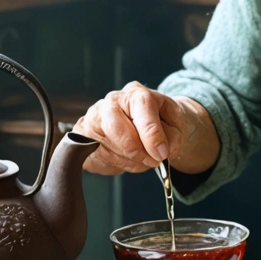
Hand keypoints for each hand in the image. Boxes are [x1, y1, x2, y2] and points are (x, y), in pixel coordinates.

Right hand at [74, 82, 219, 176]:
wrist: (154, 124)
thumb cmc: (164, 121)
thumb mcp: (178, 125)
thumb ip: (172, 136)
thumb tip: (159, 151)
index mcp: (136, 93)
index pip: (141, 107)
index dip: (151, 134)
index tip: (161, 153)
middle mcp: (111, 102)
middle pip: (114, 126)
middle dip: (135, 150)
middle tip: (152, 160)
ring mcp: (93, 118)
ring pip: (104, 146)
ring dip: (127, 161)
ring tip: (142, 159)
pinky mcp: (82, 137)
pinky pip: (93, 159)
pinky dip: (112, 166)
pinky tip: (125, 159)